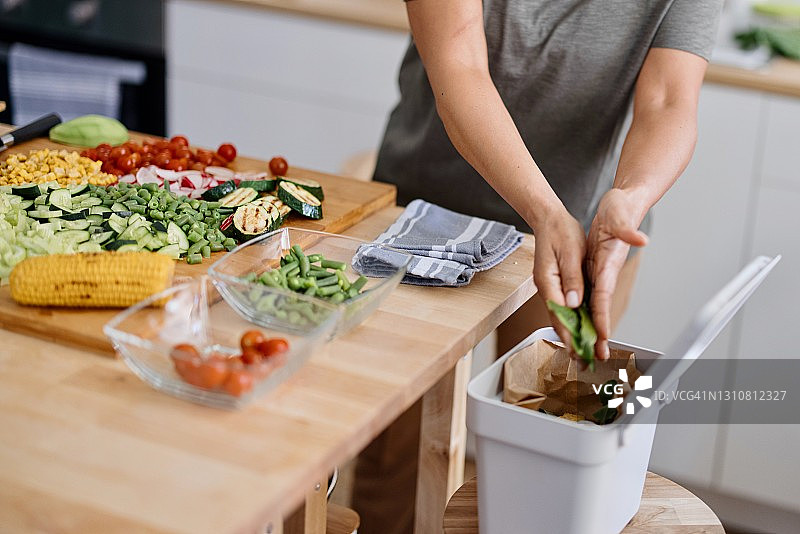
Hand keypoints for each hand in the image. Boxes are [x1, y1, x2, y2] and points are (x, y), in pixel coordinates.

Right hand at [533, 206, 586, 351]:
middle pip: (559, 321)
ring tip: (585, 352)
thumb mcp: (570, 252)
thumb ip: (572, 279)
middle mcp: (548, 289)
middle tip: (585, 360)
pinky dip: (573, 321)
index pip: (559, 314)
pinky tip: (582, 330)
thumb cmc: (559, 231)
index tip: (580, 349)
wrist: (549, 219)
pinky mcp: (558, 286)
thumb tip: (574, 303)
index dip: (570, 333)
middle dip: (572, 342)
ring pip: (562, 317)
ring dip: (573, 335)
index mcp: (548, 282)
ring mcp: (551, 289)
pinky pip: (565, 309)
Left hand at [585, 189, 648, 359]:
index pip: (604, 295)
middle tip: (596, 355)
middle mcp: (605, 272)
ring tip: (585, 348)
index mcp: (609, 264)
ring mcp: (599, 272)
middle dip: (598, 332)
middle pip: (599, 307)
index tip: (601, 336)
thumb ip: (627, 229)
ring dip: (589, 326)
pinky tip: (576, 322)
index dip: (602, 316)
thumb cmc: (622, 209)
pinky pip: (587, 294)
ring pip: (592, 305)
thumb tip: (641, 239)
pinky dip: (582, 310)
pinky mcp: (594, 268)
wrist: (623, 203)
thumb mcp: (620, 215)